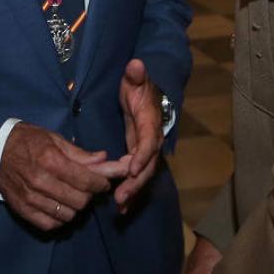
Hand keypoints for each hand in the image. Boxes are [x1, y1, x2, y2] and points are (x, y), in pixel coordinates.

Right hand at [0, 123, 127, 231]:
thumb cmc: (28, 141)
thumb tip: (105, 160)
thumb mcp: (54, 139)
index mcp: (51, 161)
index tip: (103, 182)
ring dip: (75, 207)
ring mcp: (30, 198)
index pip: (86, 181)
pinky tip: (59, 206)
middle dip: (89, 195)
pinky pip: (50, 224)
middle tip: (86, 188)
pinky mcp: (22, 210)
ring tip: (71, 195)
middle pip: (80, 201)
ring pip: (67, 215)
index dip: (101, 184)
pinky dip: (59, 218)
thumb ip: (80, 154)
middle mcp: (41, 182)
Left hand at [114, 59, 162, 212]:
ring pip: (142, 175)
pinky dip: (131, 192)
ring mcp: (147, 151)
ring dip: (133, 192)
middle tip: (121, 197)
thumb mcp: (135, 78)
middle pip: (147, 165)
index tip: (131, 168)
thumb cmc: (138, 86)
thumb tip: (136, 65)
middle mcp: (152, 140)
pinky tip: (122, 209)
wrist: (148, 94)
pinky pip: (137, 177)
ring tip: (120, 208)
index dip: (142, 155)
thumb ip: (135, 74)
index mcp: (151, 122)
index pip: (149, 141)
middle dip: (135, 182)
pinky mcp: (139, 157)